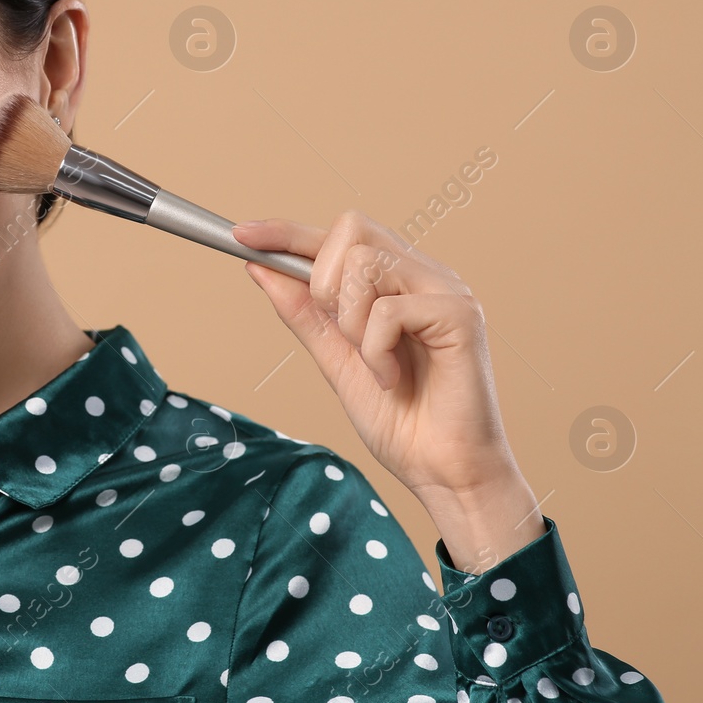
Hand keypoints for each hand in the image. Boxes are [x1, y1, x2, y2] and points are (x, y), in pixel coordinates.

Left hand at [232, 211, 542, 565]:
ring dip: (350, 322)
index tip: (241, 235)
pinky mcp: (461, 314)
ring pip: (365, 262)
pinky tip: (392, 378)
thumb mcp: (334, 361)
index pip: (341, 235)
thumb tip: (259, 266)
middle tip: (340, 335)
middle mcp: (425, 276)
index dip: (288, 231)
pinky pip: (388, 310)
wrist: (443, 473)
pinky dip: (375, 350)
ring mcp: (447, 291)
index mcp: (399, 282)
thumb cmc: (401, 422)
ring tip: (373, 363)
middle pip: (352, 229)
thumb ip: (303, 313)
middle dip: (323, 282)